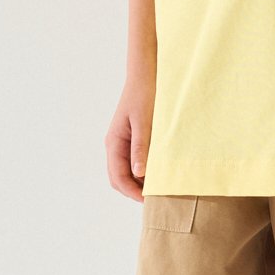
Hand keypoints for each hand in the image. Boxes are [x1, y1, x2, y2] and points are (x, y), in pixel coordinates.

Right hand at [106, 70, 155, 200]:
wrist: (146, 74)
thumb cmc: (145, 95)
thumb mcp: (145, 122)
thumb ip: (141, 148)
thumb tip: (139, 174)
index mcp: (114, 143)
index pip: (118, 177)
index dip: (132, 192)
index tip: (149, 201)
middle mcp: (114, 145)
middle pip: (119, 179)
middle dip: (134, 191)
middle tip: (156, 197)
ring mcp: (122, 143)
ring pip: (126, 172)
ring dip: (139, 182)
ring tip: (159, 186)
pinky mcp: (132, 139)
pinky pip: (133, 162)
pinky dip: (143, 171)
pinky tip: (159, 171)